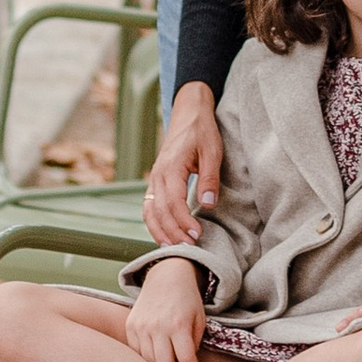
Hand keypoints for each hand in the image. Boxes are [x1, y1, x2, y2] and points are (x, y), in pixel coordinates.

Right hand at [126, 258, 211, 361]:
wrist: (166, 277)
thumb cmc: (187, 300)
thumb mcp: (199, 319)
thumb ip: (194, 344)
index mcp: (178, 324)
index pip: (186, 360)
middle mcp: (158, 326)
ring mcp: (141, 326)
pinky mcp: (131, 326)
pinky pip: (137, 352)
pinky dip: (148, 360)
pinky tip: (158, 357)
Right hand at [143, 83, 222, 247]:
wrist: (189, 113)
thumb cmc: (202, 131)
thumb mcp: (212, 151)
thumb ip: (210, 179)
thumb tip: (207, 206)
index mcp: (172, 167)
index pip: (173, 202)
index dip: (183, 221)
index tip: (196, 234)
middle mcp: (158, 174)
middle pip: (159, 211)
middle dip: (172, 232)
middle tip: (189, 247)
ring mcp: (154, 178)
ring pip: (149, 211)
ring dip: (160, 231)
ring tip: (174, 247)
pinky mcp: (156, 181)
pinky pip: (149, 206)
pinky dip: (153, 223)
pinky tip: (164, 235)